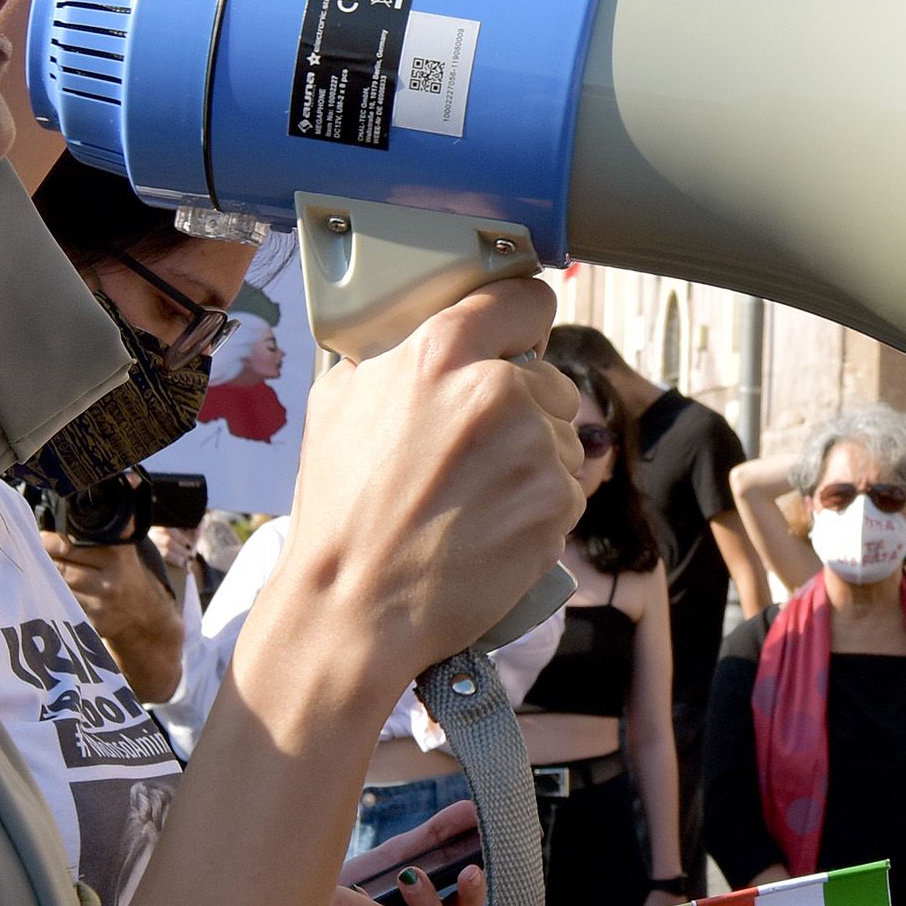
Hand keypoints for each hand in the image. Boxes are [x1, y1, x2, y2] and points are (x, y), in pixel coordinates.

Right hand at [273, 278, 584, 679]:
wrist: (354, 606)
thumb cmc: (341, 510)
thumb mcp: (338, 402)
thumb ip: (393, 358)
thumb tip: (422, 337)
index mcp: (440, 350)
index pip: (525, 299)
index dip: (523, 323)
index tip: (520, 340)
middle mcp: (496, 389)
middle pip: (550, 380)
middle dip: (524, 410)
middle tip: (474, 456)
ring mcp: (534, 447)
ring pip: (562, 437)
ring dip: (535, 463)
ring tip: (475, 500)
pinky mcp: (557, 502)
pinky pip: (568, 489)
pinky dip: (540, 509)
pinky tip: (492, 529)